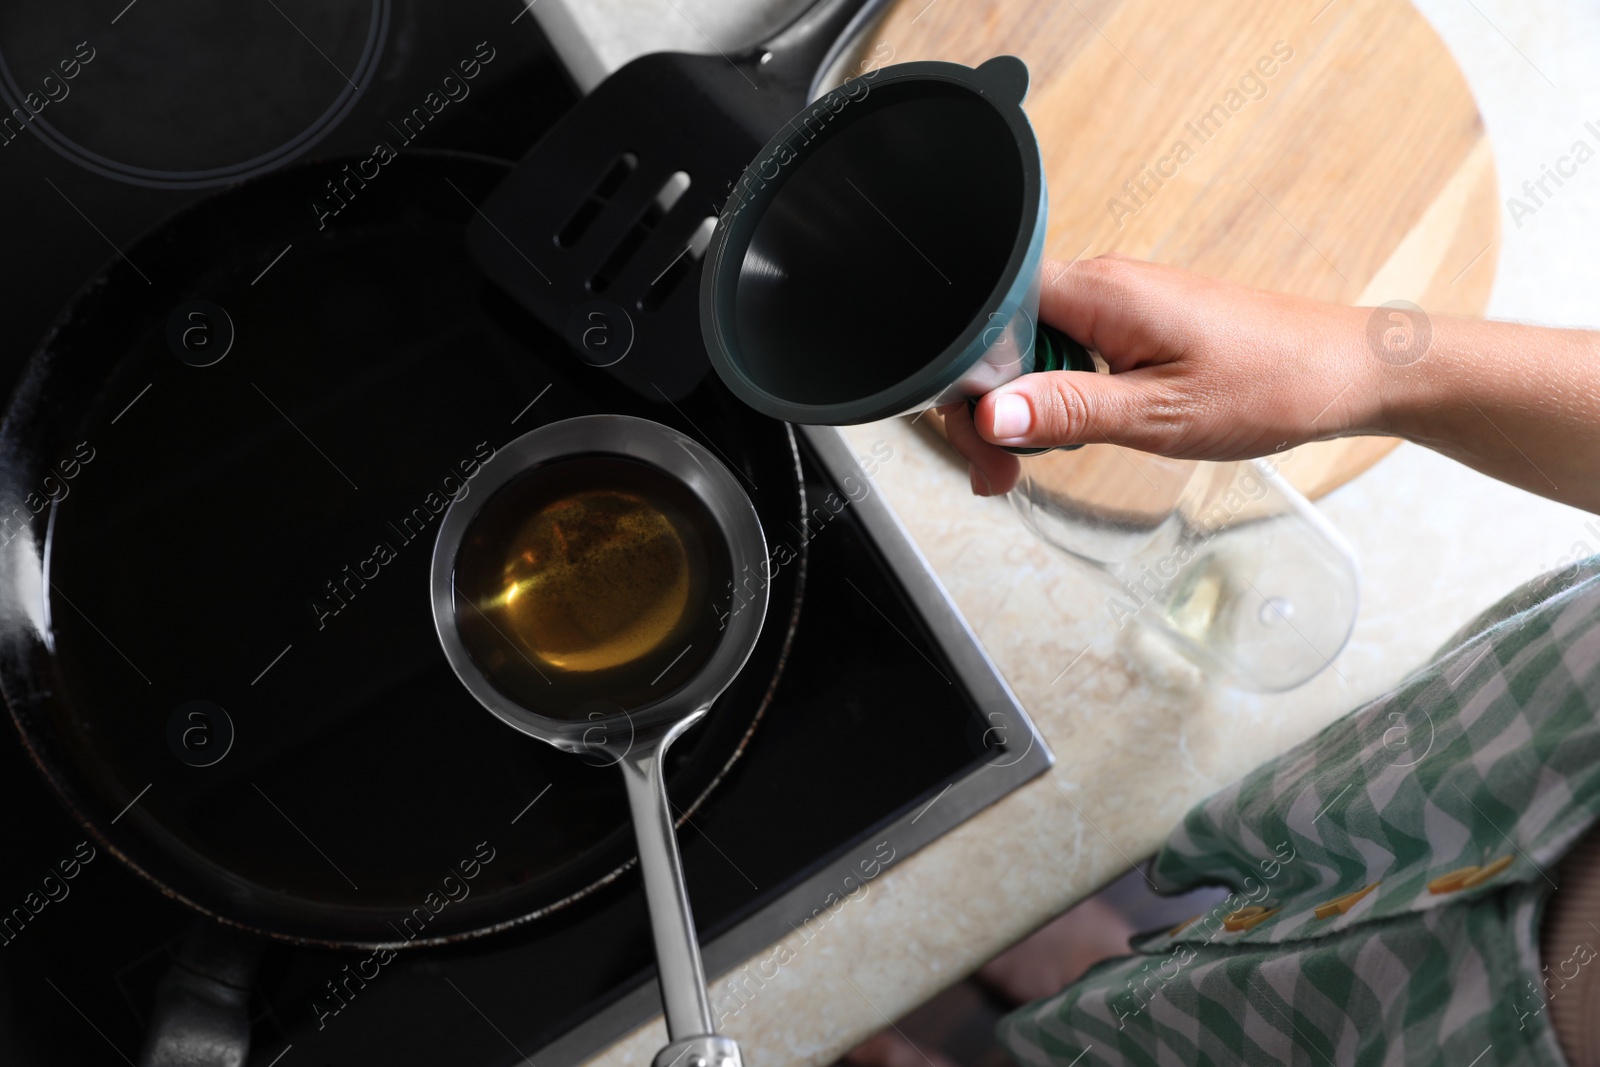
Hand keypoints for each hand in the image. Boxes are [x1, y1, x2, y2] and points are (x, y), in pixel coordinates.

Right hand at [943, 256, 1379, 494]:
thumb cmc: (1272, 383)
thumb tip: (991, 415)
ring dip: (1023, 408)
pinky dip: (1057, 397)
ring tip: (1035, 462)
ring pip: (1029, 349)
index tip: (983, 444)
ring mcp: (1116, 302)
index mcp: (1099, 293)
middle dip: (989, 408)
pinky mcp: (1133, 322)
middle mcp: (1100, 285)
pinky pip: (1066, 353)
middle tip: (1003, 473)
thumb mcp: (1158, 415)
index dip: (967, 383)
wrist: (1346, 370)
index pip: (987, 319)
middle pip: (999, 338)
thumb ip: (1067, 412)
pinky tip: (1075, 432)